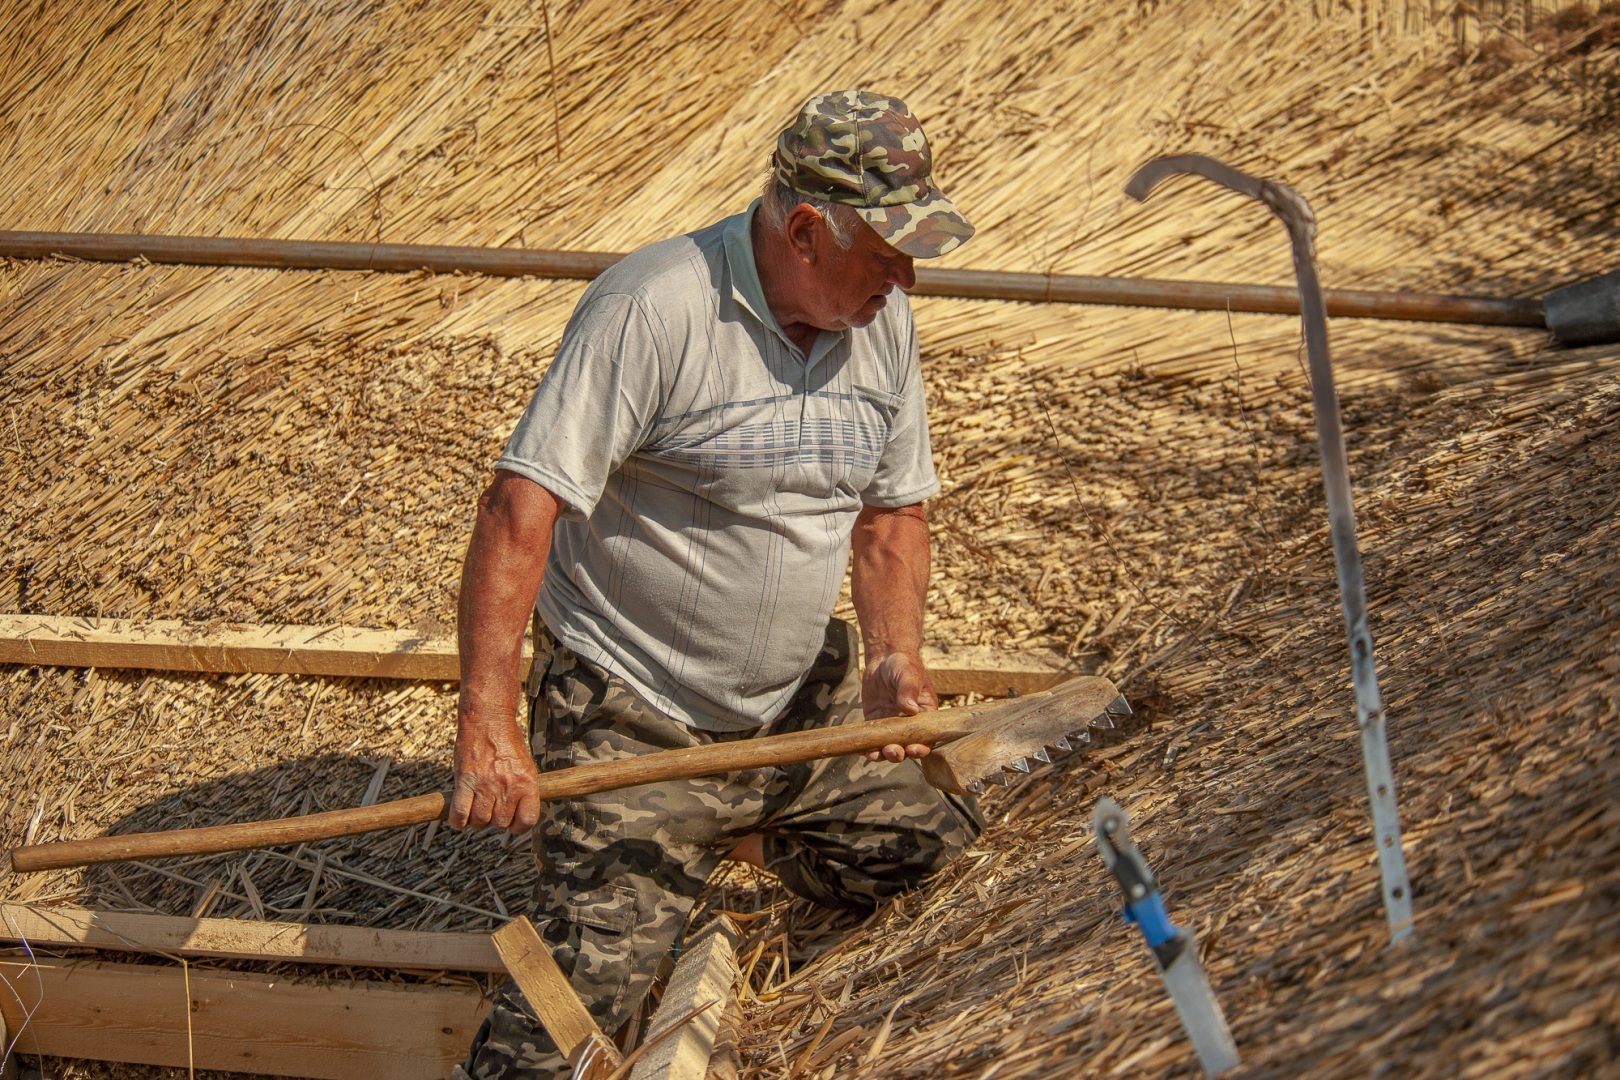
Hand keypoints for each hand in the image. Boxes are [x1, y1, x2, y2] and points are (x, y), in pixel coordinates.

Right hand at [449, 710, 541, 833]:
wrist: (488, 721)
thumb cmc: (507, 742)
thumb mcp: (524, 765)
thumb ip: (522, 789)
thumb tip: (518, 813)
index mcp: (526, 783)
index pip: (527, 820)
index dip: (518, 826)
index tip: (512, 822)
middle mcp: (507, 786)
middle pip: (500, 823)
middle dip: (494, 821)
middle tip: (490, 809)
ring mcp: (486, 785)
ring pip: (480, 821)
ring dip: (476, 820)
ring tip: (476, 810)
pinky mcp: (465, 781)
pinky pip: (460, 813)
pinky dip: (458, 820)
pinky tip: (460, 817)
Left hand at [862, 651, 937, 761]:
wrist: (884, 658)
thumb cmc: (904, 665)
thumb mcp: (908, 675)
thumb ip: (909, 691)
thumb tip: (910, 709)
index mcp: (925, 715)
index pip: (927, 738)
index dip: (921, 748)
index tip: (913, 749)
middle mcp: (910, 724)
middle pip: (907, 747)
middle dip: (900, 754)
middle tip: (893, 751)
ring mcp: (892, 725)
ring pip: (889, 747)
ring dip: (884, 755)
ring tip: (876, 755)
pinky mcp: (876, 723)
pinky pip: (873, 739)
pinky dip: (869, 747)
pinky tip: (864, 751)